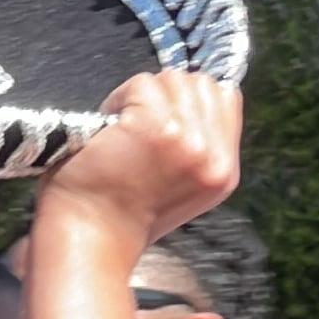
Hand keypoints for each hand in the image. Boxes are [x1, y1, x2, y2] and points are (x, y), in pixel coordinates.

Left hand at [34, 69, 241, 266]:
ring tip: (124, 132)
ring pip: (172, 80)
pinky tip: (111, 131)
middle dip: (165, 95)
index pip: (225, 97)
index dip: (190, 98)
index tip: (163, 118)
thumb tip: (192, 100)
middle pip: (200, 83)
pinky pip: (142, 86)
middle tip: (138, 129)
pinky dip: (119, 101)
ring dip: (141, 97)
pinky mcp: (157, 128)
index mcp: (224, 172)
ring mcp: (188, 141)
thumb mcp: (183, 187)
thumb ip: (199, 145)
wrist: (93, 238)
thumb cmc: (121, 215)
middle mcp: (214, 158)